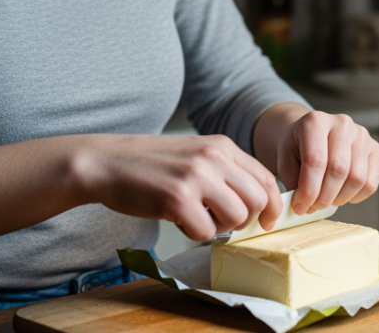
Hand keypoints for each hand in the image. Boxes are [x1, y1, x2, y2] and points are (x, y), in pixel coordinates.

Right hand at [75, 134, 281, 241]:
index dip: (272, 206)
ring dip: (219, 227)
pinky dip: (193, 233)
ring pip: (237, 218)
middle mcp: (213, 158)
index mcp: (221, 146)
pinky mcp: (177, 198)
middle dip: (244, 219)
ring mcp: (196, 177)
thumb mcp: (195, 154)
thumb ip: (225, 170)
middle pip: (258, 201)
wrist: (106, 162)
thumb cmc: (150, 164)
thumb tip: (256, 200)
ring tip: (195, 216)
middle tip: (220, 220)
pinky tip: (176, 218)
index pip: (266, 178)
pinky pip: (206, 232)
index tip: (266, 221)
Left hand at [270, 109, 378, 214]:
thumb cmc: (299, 146)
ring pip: (357, 179)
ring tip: (326, 200)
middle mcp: (342, 124)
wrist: (314, 133)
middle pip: (338, 170)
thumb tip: (303, 205)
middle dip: (324, 198)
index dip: (308, 190)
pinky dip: (356, 197)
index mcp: (315, 122)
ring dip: (339, 198)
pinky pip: (370, 183)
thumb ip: (292, 181)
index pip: (316, 161)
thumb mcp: (285, 158)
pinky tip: (341, 194)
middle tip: (312, 207)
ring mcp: (361, 135)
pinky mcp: (375, 149)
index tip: (300, 206)